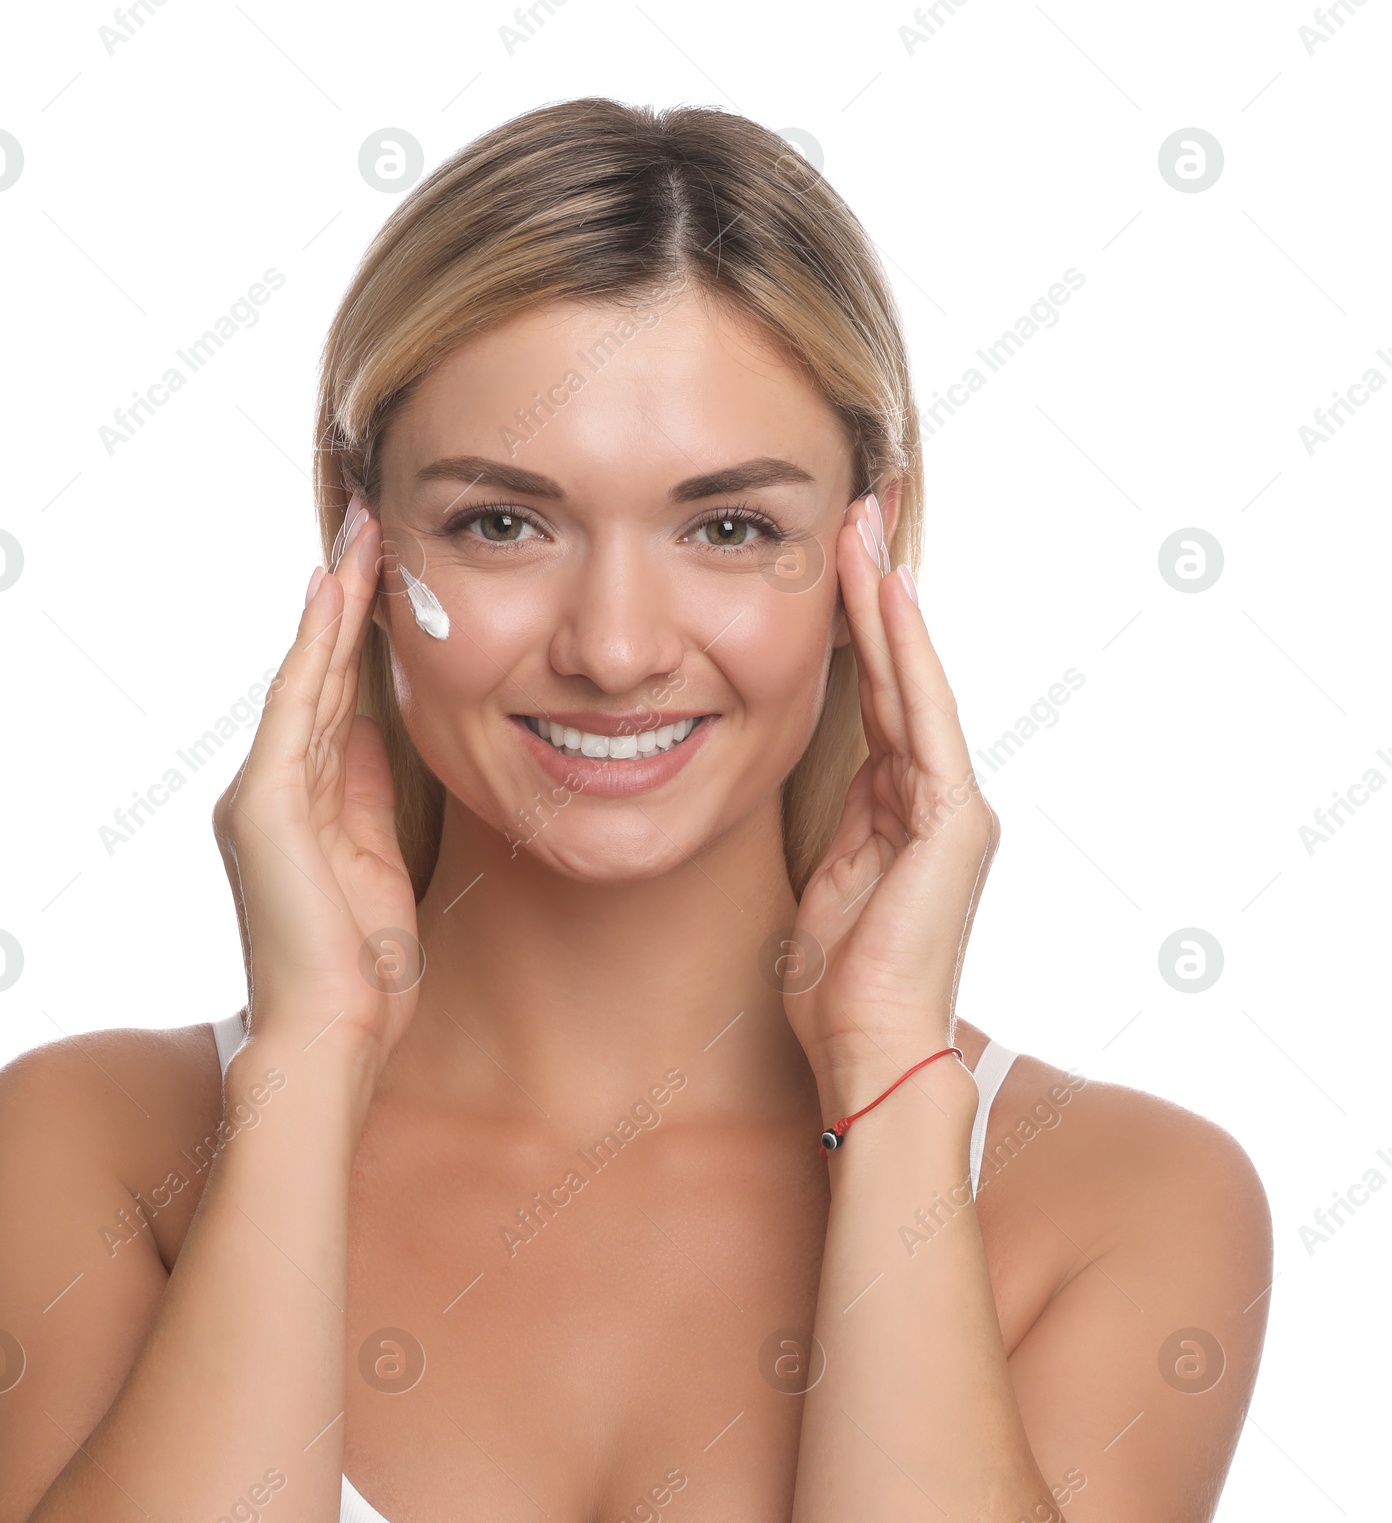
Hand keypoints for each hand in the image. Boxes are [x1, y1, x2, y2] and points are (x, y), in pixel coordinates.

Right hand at [212, 495, 418, 1072]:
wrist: (331, 1037)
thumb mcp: (380, 864)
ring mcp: (260, 795)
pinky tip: (333, 592)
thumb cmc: (361, 970)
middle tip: (369, 527)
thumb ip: (372, 798)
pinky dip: (315, 648)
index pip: (334, 703)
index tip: (383, 577)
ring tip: (360, 537)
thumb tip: (384, 732)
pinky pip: (298, 708)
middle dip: (344, 603)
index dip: (357, 639)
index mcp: (301, 808)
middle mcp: (269, 791)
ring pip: (306, 678)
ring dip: (334, 605)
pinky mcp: (264, 805)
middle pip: (317, 677)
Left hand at [782, 488, 998, 1096]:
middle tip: (858, 509)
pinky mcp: (954, 818)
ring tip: (863, 524)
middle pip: (903, 673)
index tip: (835, 561)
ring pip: (915, 679)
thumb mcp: (826, 886)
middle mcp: (941, 797)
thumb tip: (822, 780)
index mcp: (906, 812)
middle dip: (877, 591)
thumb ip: (840, 828)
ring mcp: (955, 805)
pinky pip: (924, 716)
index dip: (861, 630)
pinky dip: (906, 652)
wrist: (868, 1052)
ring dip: (886, 600)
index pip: (880, 700)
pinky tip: (886, 592)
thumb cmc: (839, 987)